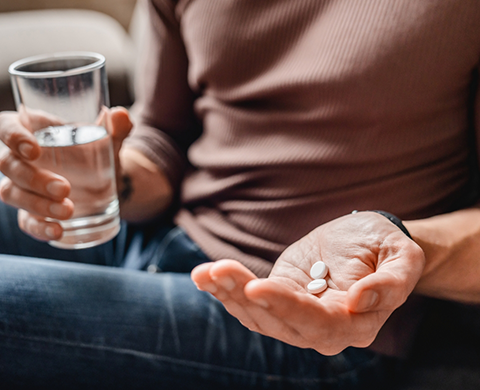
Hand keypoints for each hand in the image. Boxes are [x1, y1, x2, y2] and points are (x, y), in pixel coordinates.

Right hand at [0, 107, 131, 241]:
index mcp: (30, 129)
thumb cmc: (95, 151)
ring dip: (37, 204)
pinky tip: (58, 231)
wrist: (105, 180)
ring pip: (11, 194)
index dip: (12, 137)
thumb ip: (115, 128)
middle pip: (7, 165)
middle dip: (33, 178)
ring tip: (69, 210)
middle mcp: (18, 157)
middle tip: (65, 188)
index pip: (5, 127)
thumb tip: (121, 115)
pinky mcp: (30, 211)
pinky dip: (39, 228)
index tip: (34, 151)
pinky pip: (25, 221)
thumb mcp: (107, 139)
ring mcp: (21, 186)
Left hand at [191, 212, 424, 354]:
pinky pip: (250, 302)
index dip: (286, 307)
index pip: (317, 323)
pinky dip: (226, 290)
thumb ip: (391, 282)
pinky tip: (205, 276)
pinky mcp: (279, 298)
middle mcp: (322, 329)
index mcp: (354, 324)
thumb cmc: (386, 247)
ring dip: (228, 294)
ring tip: (204, 272)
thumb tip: (359, 300)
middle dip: (245, 298)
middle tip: (217, 270)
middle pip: (278, 322)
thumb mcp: (403, 257)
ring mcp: (296, 316)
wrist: (367, 243)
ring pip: (257, 316)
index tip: (257, 286)